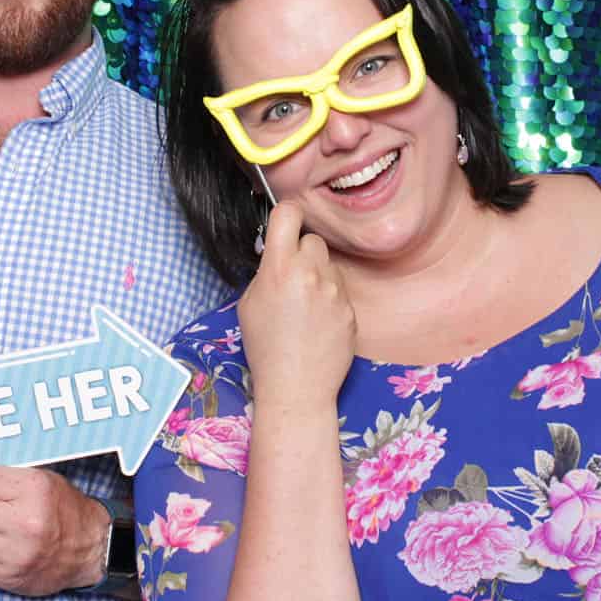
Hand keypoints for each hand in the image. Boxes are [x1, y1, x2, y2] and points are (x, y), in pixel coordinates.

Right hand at [237, 200, 355, 415]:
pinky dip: (331, 299)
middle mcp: (310, 273)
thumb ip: (266, 271)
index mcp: (279, 268)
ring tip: (305, 307)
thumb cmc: (265, 347)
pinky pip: (340, 290)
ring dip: (319, 276)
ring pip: (329, 265)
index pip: (288, 213)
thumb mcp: (250, 303)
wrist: (297, 387)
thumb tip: (278, 254)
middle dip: (302, 253)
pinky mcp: (351, 309)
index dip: (286, 215)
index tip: (285, 224)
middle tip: (292, 277)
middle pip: (313, 240)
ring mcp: (335, 291)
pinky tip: (319, 322)